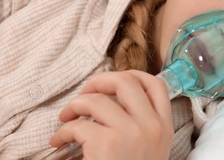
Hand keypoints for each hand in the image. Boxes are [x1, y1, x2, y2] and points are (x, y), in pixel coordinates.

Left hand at [50, 70, 173, 159]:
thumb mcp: (151, 149)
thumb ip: (144, 124)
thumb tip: (116, 99)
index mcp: (163, 127)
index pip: (156, 85)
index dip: (134, 75)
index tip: (115, 80)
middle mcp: (151, 126)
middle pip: (126, 82)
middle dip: (99, 81)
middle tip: (85, 94)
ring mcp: (131, 133)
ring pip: (96, 99)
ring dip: (74, 105)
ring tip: (66, 118)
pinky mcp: (107, 144)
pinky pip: (78, 124)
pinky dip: (63, 130)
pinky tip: (60, 141)